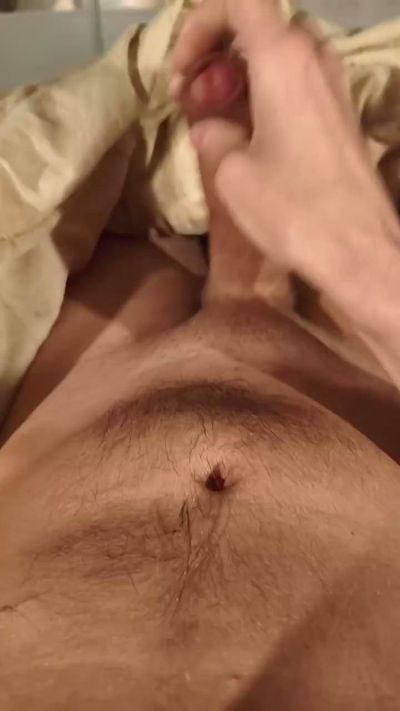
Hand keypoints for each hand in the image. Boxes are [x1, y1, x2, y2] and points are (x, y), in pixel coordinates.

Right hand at [171, 0, 399, 327]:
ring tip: (216, 120)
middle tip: (194, 99)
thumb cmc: (292, 208)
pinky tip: (248, 136)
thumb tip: (209, 128)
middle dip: (218, 54)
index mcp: (284, 58)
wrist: (359, 250)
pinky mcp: (341, 114)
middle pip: (258, 27)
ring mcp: (333, 85)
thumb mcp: (232, 174)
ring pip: (278, 56)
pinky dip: (265, 95)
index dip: (201, 26)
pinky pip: (297, 83)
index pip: (239, 2)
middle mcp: (314, 58)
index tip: (184, 71)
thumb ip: (213, 136)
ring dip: (241, 76)